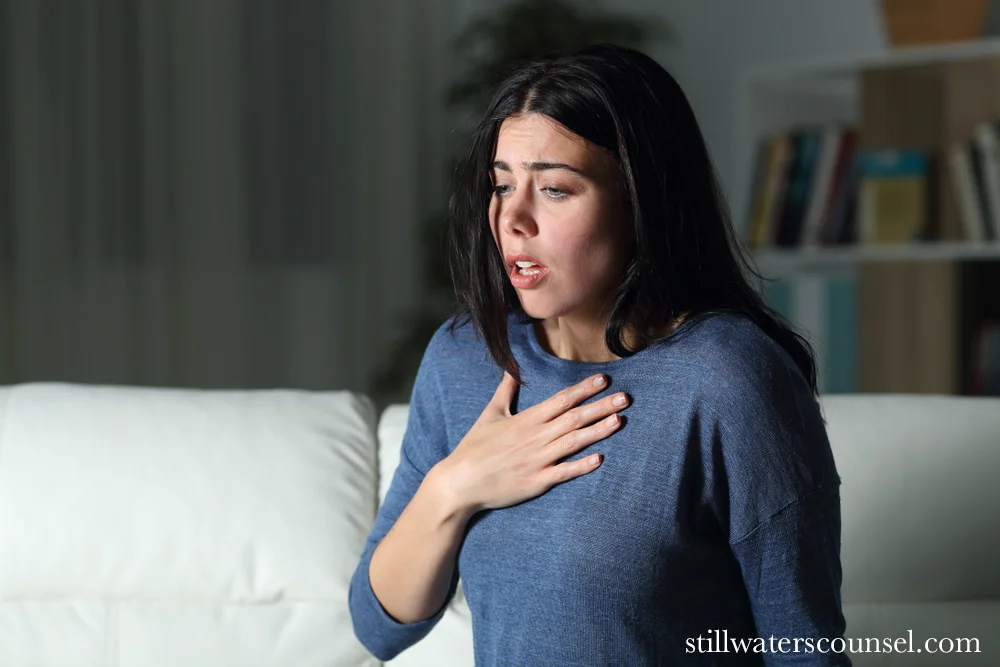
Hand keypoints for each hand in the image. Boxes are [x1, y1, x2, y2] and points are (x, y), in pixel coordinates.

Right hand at [432, 372, 628, 514]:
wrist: (460, 482)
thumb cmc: (474, 448)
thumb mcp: (489, 415)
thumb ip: (505, 391)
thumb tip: (512, 369)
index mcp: (526, 420)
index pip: (561, 400)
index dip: (584, 389)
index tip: (604, 380)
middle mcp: (535, 437)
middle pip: (574, 418)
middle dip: (601, 406)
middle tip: (625, 398)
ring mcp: (537, 460)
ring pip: (574, 442)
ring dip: (598, 431)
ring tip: (619, 420)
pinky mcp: (537, 482)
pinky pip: (564, 473)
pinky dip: (581, 466)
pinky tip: (599, 459)